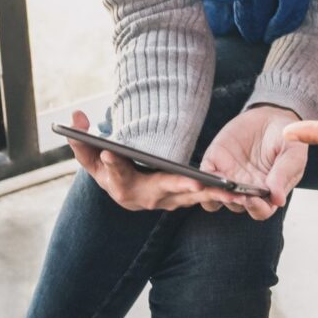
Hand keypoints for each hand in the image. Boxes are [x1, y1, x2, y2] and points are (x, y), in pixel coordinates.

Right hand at [63, 111, 253, 213]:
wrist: (124, 189)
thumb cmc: (106, 167)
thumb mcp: (89, 153)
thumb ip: (78, 138)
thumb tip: (73, 116)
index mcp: (119, 186)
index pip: (115, 175)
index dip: (113, 164)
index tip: (110, 150)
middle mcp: (144, 198)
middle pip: (161, 192)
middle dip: (179, 187)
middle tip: (197, 182)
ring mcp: (167, 201)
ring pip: (189, 199)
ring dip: (210, 196)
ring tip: (230, 189)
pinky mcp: (185, 198)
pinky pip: (204, 199)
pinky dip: (222, 196)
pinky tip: (243, 191)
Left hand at [200, 106, 302, 213]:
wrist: (270, 117)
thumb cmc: (285, 140)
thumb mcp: (292, 153)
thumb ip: (284, 175)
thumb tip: (278, 199)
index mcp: (268, 193)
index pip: (260, 210)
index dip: (256, 208)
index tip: (253, 199)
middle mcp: (246, 190)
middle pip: (236, 205)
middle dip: (233, 201)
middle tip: (233, 193)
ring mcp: (229, 178)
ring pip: (215, 197)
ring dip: (213, 196)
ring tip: (214, 188)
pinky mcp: (215, 162)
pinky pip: (204, 177)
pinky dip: (199, 180)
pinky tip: (198, 179)